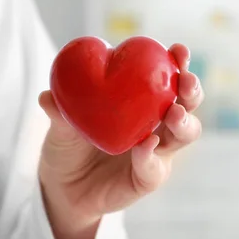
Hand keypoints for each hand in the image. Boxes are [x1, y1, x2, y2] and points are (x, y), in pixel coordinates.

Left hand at [38, 43, 203, 238]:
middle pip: (186, 104)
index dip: (178, 63)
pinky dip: (152, 156)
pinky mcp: (148, 178)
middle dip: (192, 90)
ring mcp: (156, 152)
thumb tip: (47, 96)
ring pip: (184, 135)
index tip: (179, 50)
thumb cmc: (68, 145)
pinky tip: (145, 146)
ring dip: (183, 122)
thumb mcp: (61, 126)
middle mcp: (156, 124)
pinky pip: (155, 168)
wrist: (62, 187)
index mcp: (142, 102)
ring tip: (174, 114)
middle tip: (185, 81)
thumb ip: (59, 111)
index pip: (167, 79)